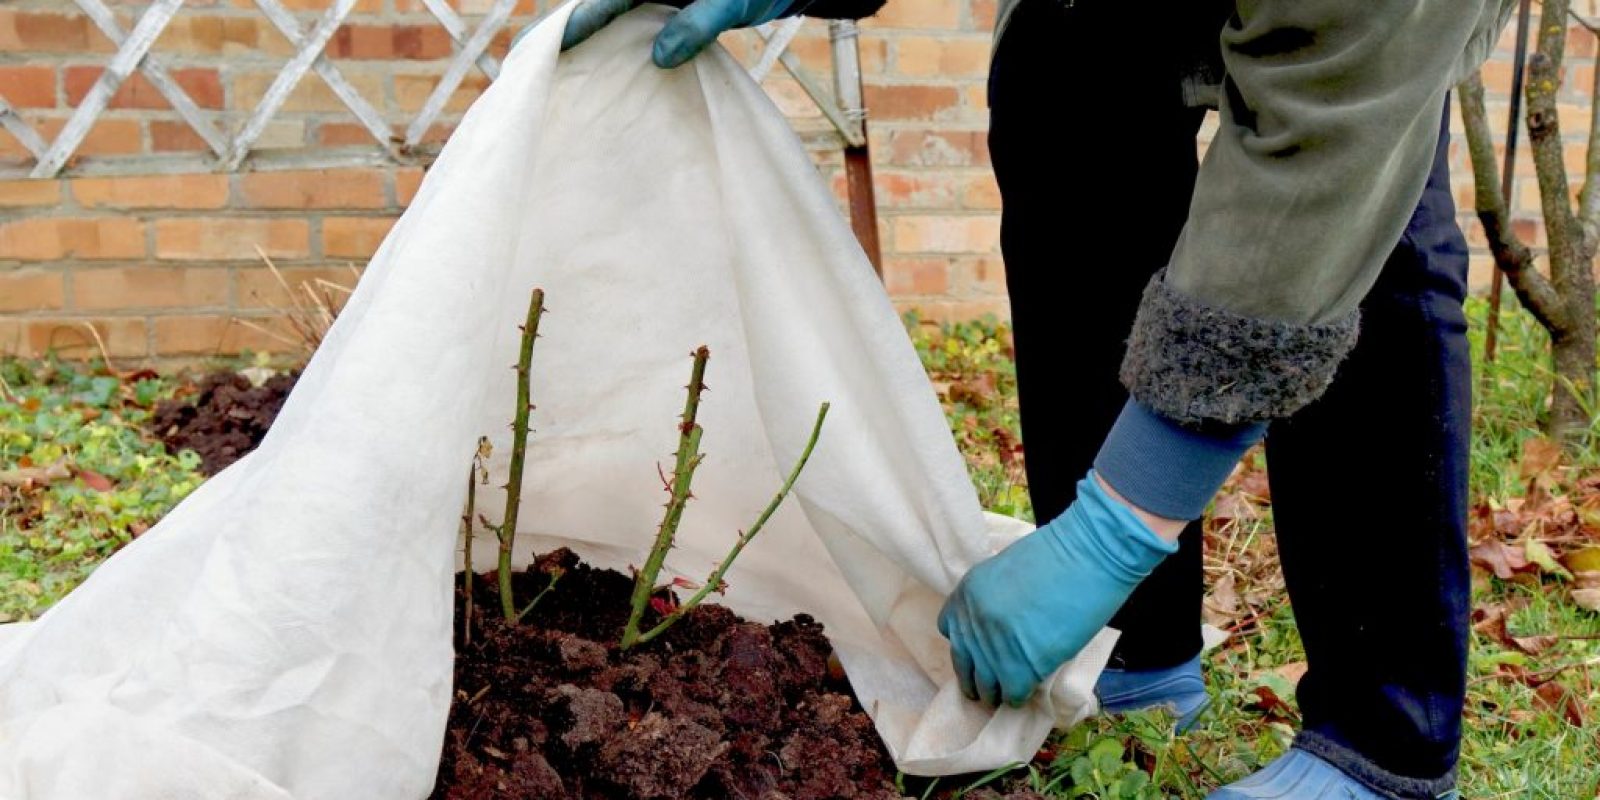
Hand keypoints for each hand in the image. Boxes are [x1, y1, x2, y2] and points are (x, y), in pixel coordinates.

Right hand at [560, 0, 798, 67]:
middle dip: (566, 38)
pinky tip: (609, 82)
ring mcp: (661, 7)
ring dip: (589, 50)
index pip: (603, 4)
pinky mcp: (675, 21)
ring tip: (558, 81)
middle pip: (598, 14)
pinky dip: (622, 57)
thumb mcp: (730, 3)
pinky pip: (640, 39)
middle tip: (529, 68)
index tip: (544, 49)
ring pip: (615, 28)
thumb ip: (697, 24)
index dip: (573, 26)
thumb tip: (659, 56)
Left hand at [937, 472, 1177, 706]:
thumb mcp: (1004, 569)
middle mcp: (972, 623)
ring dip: (995, 692)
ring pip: (985, 686)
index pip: (949, 629)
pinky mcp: (1020, 668)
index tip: (978, 651)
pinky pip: (1011, 694)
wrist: (1087, 557)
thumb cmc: (1057, 555)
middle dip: (975, 677)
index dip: (965, 643)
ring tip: (1005, 694)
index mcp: (966, 594)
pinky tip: (1026, 692)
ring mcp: (993, 648)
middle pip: (963, 664)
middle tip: (987, 685)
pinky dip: (1018, 697)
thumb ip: (991, 597)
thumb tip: (996, 623)